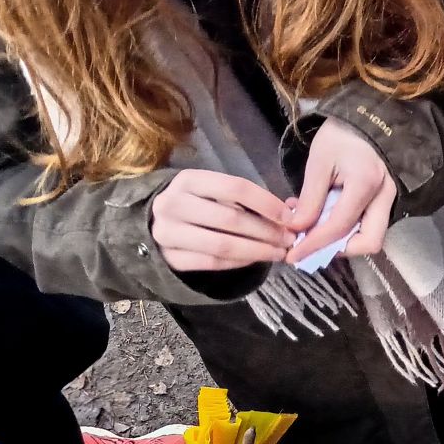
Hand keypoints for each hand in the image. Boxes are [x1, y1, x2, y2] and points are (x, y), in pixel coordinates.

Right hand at [150, 170, 294, 271]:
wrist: (151, 222)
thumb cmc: (195, 203)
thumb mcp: (214, 191)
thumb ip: (248, 199)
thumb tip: (291, 210)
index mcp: (189, 179)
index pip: (236, 187)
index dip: (267, 203)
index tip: (290, 217)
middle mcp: (173, 204)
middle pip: (231, 219)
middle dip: (267, 231)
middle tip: (290, 240)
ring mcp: (168, 232)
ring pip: (222, 245)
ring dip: (257, 251)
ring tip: (279, 252)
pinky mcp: (169, 257)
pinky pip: (212, 263)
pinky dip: (239, 263)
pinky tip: (255, 259)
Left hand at [287, 118, 396, 264]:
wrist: (369, 119)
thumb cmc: (342, 134)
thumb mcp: (319, 161)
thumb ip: (311, 198)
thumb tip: (297, 229)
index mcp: (365, 183)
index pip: (339, 227)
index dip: (314, 245)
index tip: (292, 255)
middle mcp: (385, 196)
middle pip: (369, 242)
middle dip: (339, 250)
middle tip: (310, 246)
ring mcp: (390, 199)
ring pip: (372, 236)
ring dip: (342, 241)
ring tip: (314, 229)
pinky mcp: (386, 199)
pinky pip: (369, 224)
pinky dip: (347, 229)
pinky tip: (325, 218)